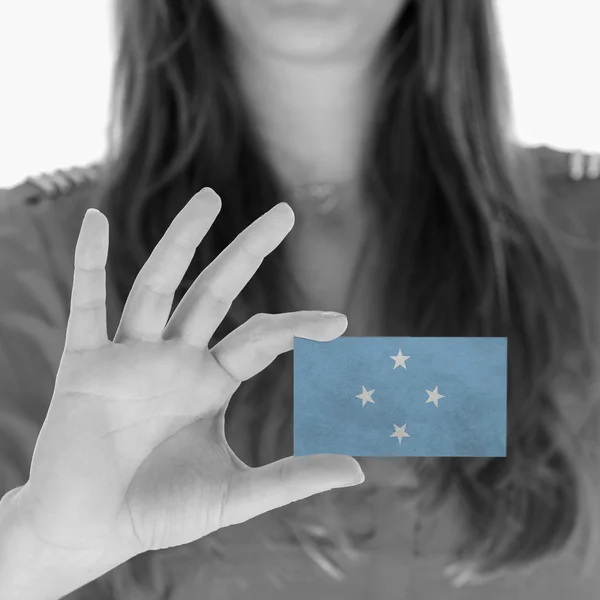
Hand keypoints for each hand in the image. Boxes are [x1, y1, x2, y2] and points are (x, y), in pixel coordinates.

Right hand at [15, 189, 363, 566]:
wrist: (89, 532)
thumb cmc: (158, 512)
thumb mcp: (234, 495)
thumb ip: (292, 480)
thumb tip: (359, 471)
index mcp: (210, 383)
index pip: (262, 338)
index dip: (299, 326)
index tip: (342, 323)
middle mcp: (175, 359)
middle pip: (215, 292)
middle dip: (248, 252)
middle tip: (286, 212)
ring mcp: (130, 357)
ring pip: (158, 285)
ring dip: (182, 241)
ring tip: (211, 197)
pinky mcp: (84, 364)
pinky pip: (85, 304)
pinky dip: (87, 262)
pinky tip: (95, 220)